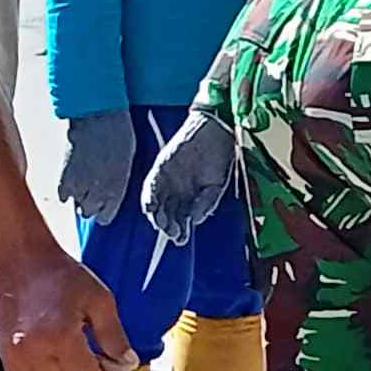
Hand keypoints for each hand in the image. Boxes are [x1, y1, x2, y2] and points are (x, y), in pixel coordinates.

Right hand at [0, 245, 137, 370]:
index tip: (108, 360)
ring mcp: (15, 355)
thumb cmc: (64, 278)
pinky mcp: (4, 355)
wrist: (26, 264)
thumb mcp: (101, 301)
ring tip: (69, 355)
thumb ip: (115, 337)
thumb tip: (127, 364)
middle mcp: (35, 350)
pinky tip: (51, 366)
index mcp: (62, 336)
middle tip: (89, 352)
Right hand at [57, 110, 135, 224]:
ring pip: (76, 205)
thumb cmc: (120, 135)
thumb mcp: (127, 161)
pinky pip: (62, 195)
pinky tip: (71, 183)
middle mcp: (98, 191)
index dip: (105, 212)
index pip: (106, 216)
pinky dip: (65, 191)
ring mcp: (80, 184)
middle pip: (89, 212)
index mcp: (118, 188)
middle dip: (91, 205)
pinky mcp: (65, 176)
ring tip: (83, 186)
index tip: (104, 208)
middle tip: (92, 194)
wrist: (99, 118)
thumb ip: (119, 180)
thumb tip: (112, 191)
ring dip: (79, 198)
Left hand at [142, 111, 234, 245]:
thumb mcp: (217, 185)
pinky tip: (150, 208)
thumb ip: (206, 203)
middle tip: (173, 234)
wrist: (215, 130)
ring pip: (157, 203)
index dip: (181, 229)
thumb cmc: (221, 156)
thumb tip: (195, 220)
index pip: (182, 217)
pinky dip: (149, 198)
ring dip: (158, 216)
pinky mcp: (160, 168)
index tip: (181, 239)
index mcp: (191, 195)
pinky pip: (150, 187)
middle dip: (169, 226)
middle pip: (168, 213)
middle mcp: (177, 189)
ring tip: (162, 225)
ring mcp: (167, 179)